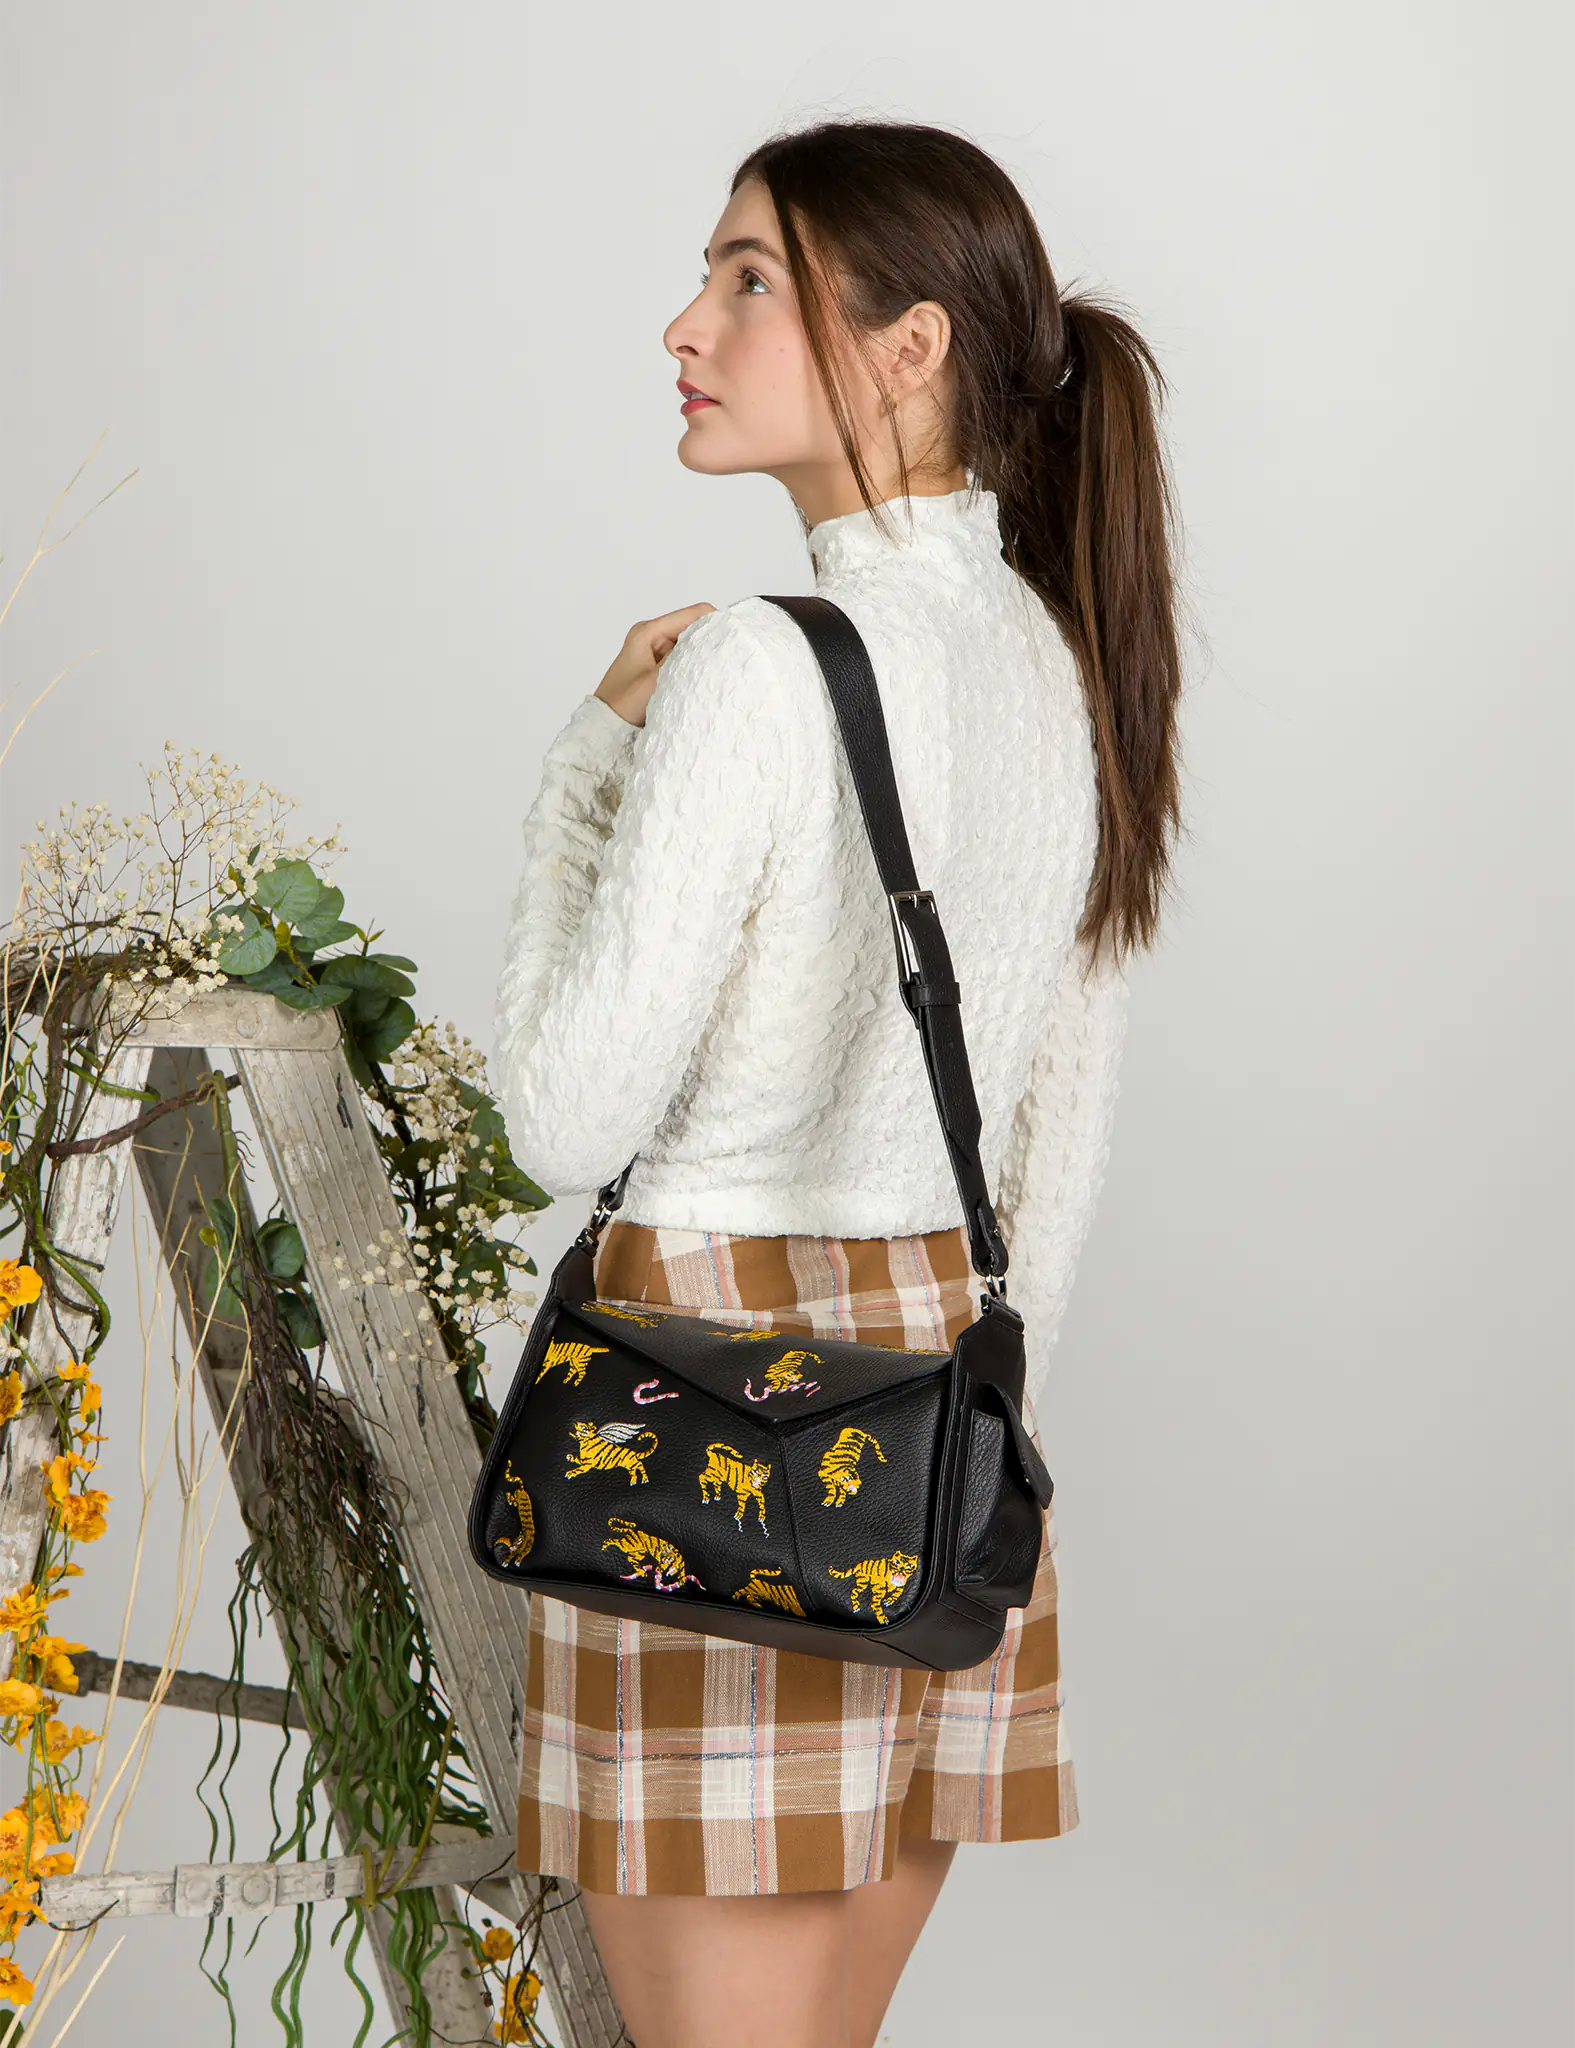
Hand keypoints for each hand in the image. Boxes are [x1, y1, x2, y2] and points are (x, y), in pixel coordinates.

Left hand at [594, 603, 715, 727]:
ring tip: (712, 671)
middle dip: (709, 640)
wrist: (605, 727)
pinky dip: (692, 666)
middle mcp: (651, 635)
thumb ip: (683, 658)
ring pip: (689, 644)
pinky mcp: (657, 665)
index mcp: (648, 631)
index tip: (732, 640)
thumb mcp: (657, 679)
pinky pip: (682, 658)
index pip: (693, 613)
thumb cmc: (623, 703)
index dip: (715, 622)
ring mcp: (654, 650)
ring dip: (700, 655)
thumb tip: (711, 642)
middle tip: (725, 659)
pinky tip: (698, 678)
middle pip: (692, 626)